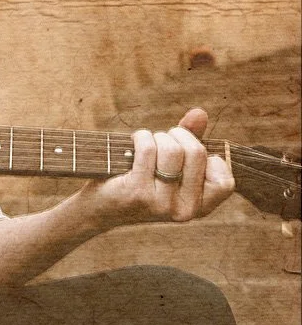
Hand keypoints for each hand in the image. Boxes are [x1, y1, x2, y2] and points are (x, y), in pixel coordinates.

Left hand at [79, 107, 233, 229]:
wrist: (100, 207)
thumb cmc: (140, 180)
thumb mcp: (171, 164)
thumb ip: (191, 139)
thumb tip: (200, 113)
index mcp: (199, 207)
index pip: (225, 180)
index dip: (209, 158)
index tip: (188, 153)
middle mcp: (184, 211)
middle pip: (196, 153)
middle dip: (178, 136)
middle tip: (162, 139)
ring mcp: (160, 204)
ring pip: (172, 150)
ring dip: (157, 136)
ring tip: (146, 142)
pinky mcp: (137, 192)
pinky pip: (148, 149)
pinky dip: (140, 137)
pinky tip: (132, 143)